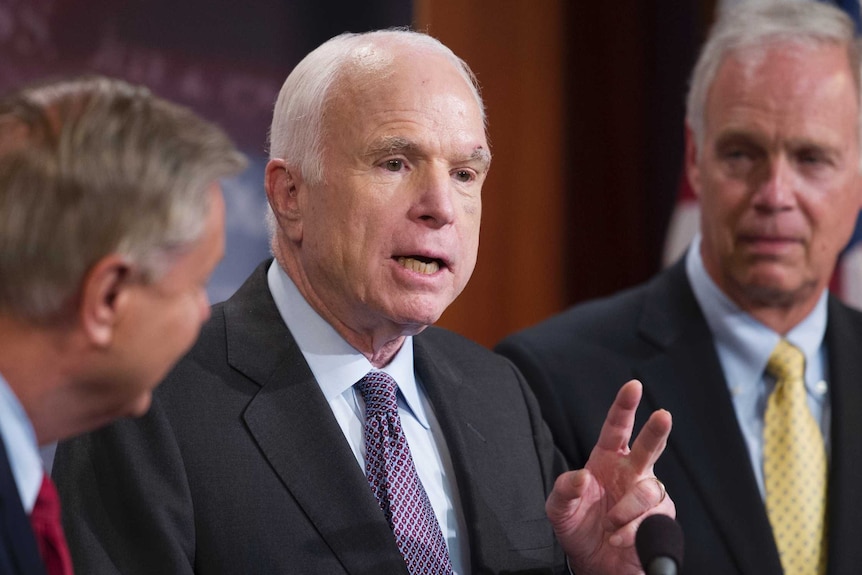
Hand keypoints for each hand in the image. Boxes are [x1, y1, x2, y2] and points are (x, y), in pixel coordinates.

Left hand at [546, 379, 673, 574]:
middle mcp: (631, 472)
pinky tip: (618, 538)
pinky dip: (631, 531)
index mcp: (607, 459)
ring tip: (609, 525)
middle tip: (662, 415)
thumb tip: (581, 476)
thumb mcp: (559, 508)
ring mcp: (647, 495)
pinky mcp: (659, 521)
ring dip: (626, 510)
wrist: (593, 562)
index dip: (625, 406)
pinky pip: (652, 521)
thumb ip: (564, 490)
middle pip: (648, 446)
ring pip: (649, 490)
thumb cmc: (578, 525)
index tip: (632, 385)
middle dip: (656, 430)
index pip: (616, 428)